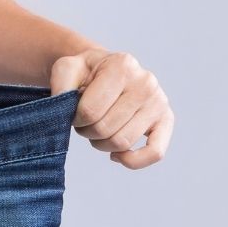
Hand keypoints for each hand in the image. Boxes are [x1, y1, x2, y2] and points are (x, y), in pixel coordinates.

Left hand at [50, 48, 173, 168]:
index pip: (90, 111)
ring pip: (122, 142)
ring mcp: (158, 101)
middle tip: (84, 122)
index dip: (75, 118)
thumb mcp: (66, 67)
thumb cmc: (86, 72)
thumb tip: (65, 110)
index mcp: (122, 65)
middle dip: (87, 131)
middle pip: (105, 129)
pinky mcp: (166, 120)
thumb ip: (61, 85)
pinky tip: (116, 155)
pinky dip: (132, 161)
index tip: (73, 112)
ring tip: (97, 129)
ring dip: (102, 144)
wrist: (106, 69)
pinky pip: (155, 152)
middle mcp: (145, 82)